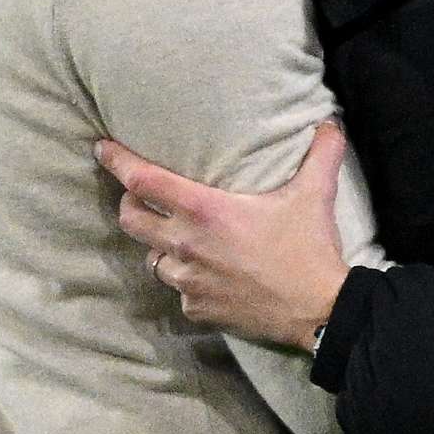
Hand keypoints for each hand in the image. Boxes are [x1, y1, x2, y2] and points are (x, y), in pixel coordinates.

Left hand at [101, 122, 352, 351]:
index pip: (142, 180)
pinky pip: (177, 291)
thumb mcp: (314, 195)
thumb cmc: (309, 250)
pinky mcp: (196, 309)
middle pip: (130, 218)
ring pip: (151, 257)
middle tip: (139, 196)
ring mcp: (187, 281)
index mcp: (204, 210)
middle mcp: (186, 244)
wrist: (318, 312)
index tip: (102, 148)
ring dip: (158, 245)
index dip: (116, 160)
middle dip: (129, 203)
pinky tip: (204, 277)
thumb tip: (331, 122)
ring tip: (177, 240)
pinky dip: (185, 282)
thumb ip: (320, 154)